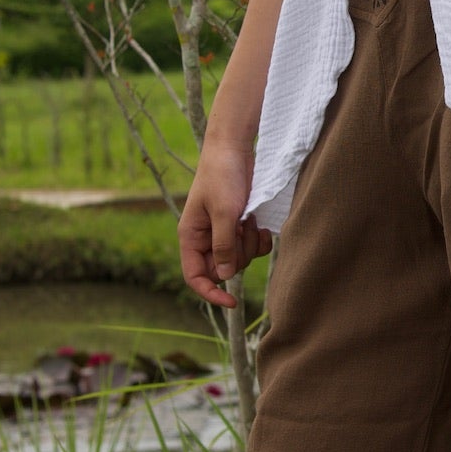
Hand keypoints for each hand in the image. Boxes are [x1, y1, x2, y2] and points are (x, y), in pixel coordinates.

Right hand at [179, 140, 268, 308]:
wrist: (234, 149)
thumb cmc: (222, 176)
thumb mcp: (224, 212)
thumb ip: (223, 245)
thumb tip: (224, 275)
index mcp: (190, 237)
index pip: (195, 277)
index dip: (210, 293)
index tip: (231, 302)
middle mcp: (205, 238)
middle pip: (223, 269)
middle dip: (238, 255)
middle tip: (243, 229)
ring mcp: (223, 233)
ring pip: (240, 258)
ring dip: (250, 244)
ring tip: (249, 219)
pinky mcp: (239, 225)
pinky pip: (252, 247)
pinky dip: (258, 239)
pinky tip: (260, 224)